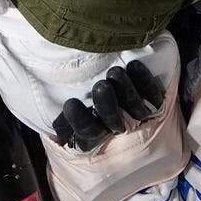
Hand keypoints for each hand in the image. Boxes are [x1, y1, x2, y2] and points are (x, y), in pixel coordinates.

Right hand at [50, 63, 165, 151]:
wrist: (116, 97)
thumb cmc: (80, 103)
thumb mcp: (66, 115)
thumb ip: (60, 113)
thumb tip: (45, 103)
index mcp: (92, 134)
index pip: (86, 132)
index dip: (79, 120)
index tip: (71, 104)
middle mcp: (115, 127)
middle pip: (113, 122)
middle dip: (108, 106)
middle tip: (101, 87)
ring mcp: (137, 117)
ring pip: (136, 109)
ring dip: (126, 91)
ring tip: (115, 72)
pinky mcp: (155, 103)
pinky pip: (153, 96)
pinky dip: (145, 81)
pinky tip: (134, 66)